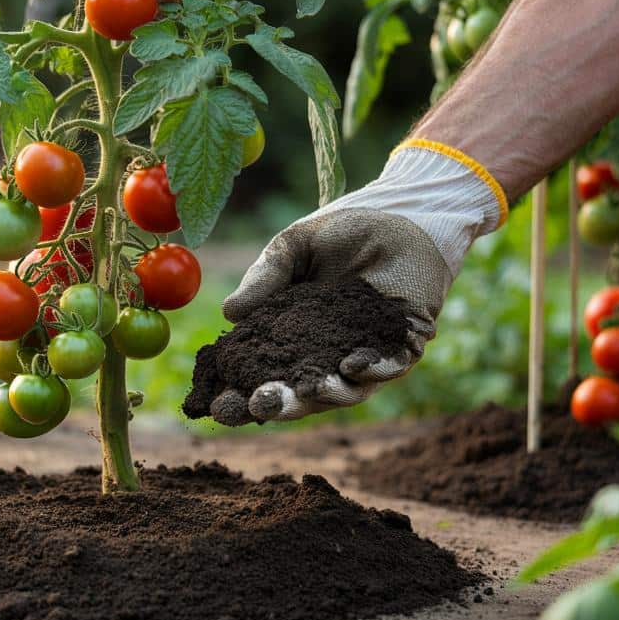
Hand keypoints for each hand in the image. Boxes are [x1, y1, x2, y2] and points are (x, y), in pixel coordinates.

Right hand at [214, 143, 505, 422]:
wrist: (398, 213)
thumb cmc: (342, 231)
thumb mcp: (291, 250)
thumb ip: (264, 279)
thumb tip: (230, 313)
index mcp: (293, 339)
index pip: (261, 375)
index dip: (238, 392)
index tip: (215, 403)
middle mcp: (326, 357)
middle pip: (298, 394)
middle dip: (277, 404)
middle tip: (255, 405)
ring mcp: (364, 356)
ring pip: (343, 391)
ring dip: (322, 395)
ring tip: (304, 391)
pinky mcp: (403, 348)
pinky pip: (388, 369)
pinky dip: (370, 372)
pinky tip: (350, 367)